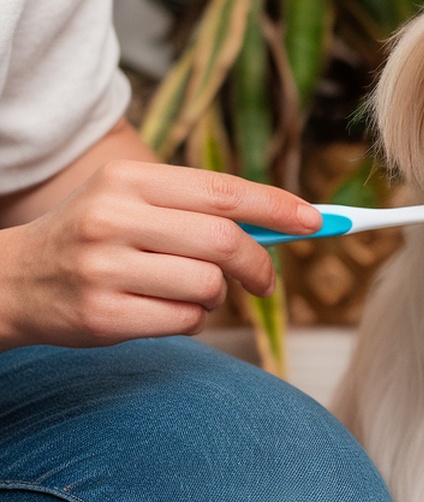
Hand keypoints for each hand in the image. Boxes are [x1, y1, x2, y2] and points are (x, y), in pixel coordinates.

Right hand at [0, 160, 321, 349]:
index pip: (222, 190)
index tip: (316, 221)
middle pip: (223, 241)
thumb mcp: (132, 203)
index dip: (277, 207)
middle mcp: (114, 218)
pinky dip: (191, 320)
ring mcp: (105, 268)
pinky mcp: (103, 315)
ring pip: (207, 285)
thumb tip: (283, 223)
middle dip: (259, 264)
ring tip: (189, 292)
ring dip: (217, 296)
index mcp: (128, 180)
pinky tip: (163, 311)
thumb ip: (196, 209)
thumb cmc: (93, 238)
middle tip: (265, 281)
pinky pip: (185, 321)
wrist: (14, 281)